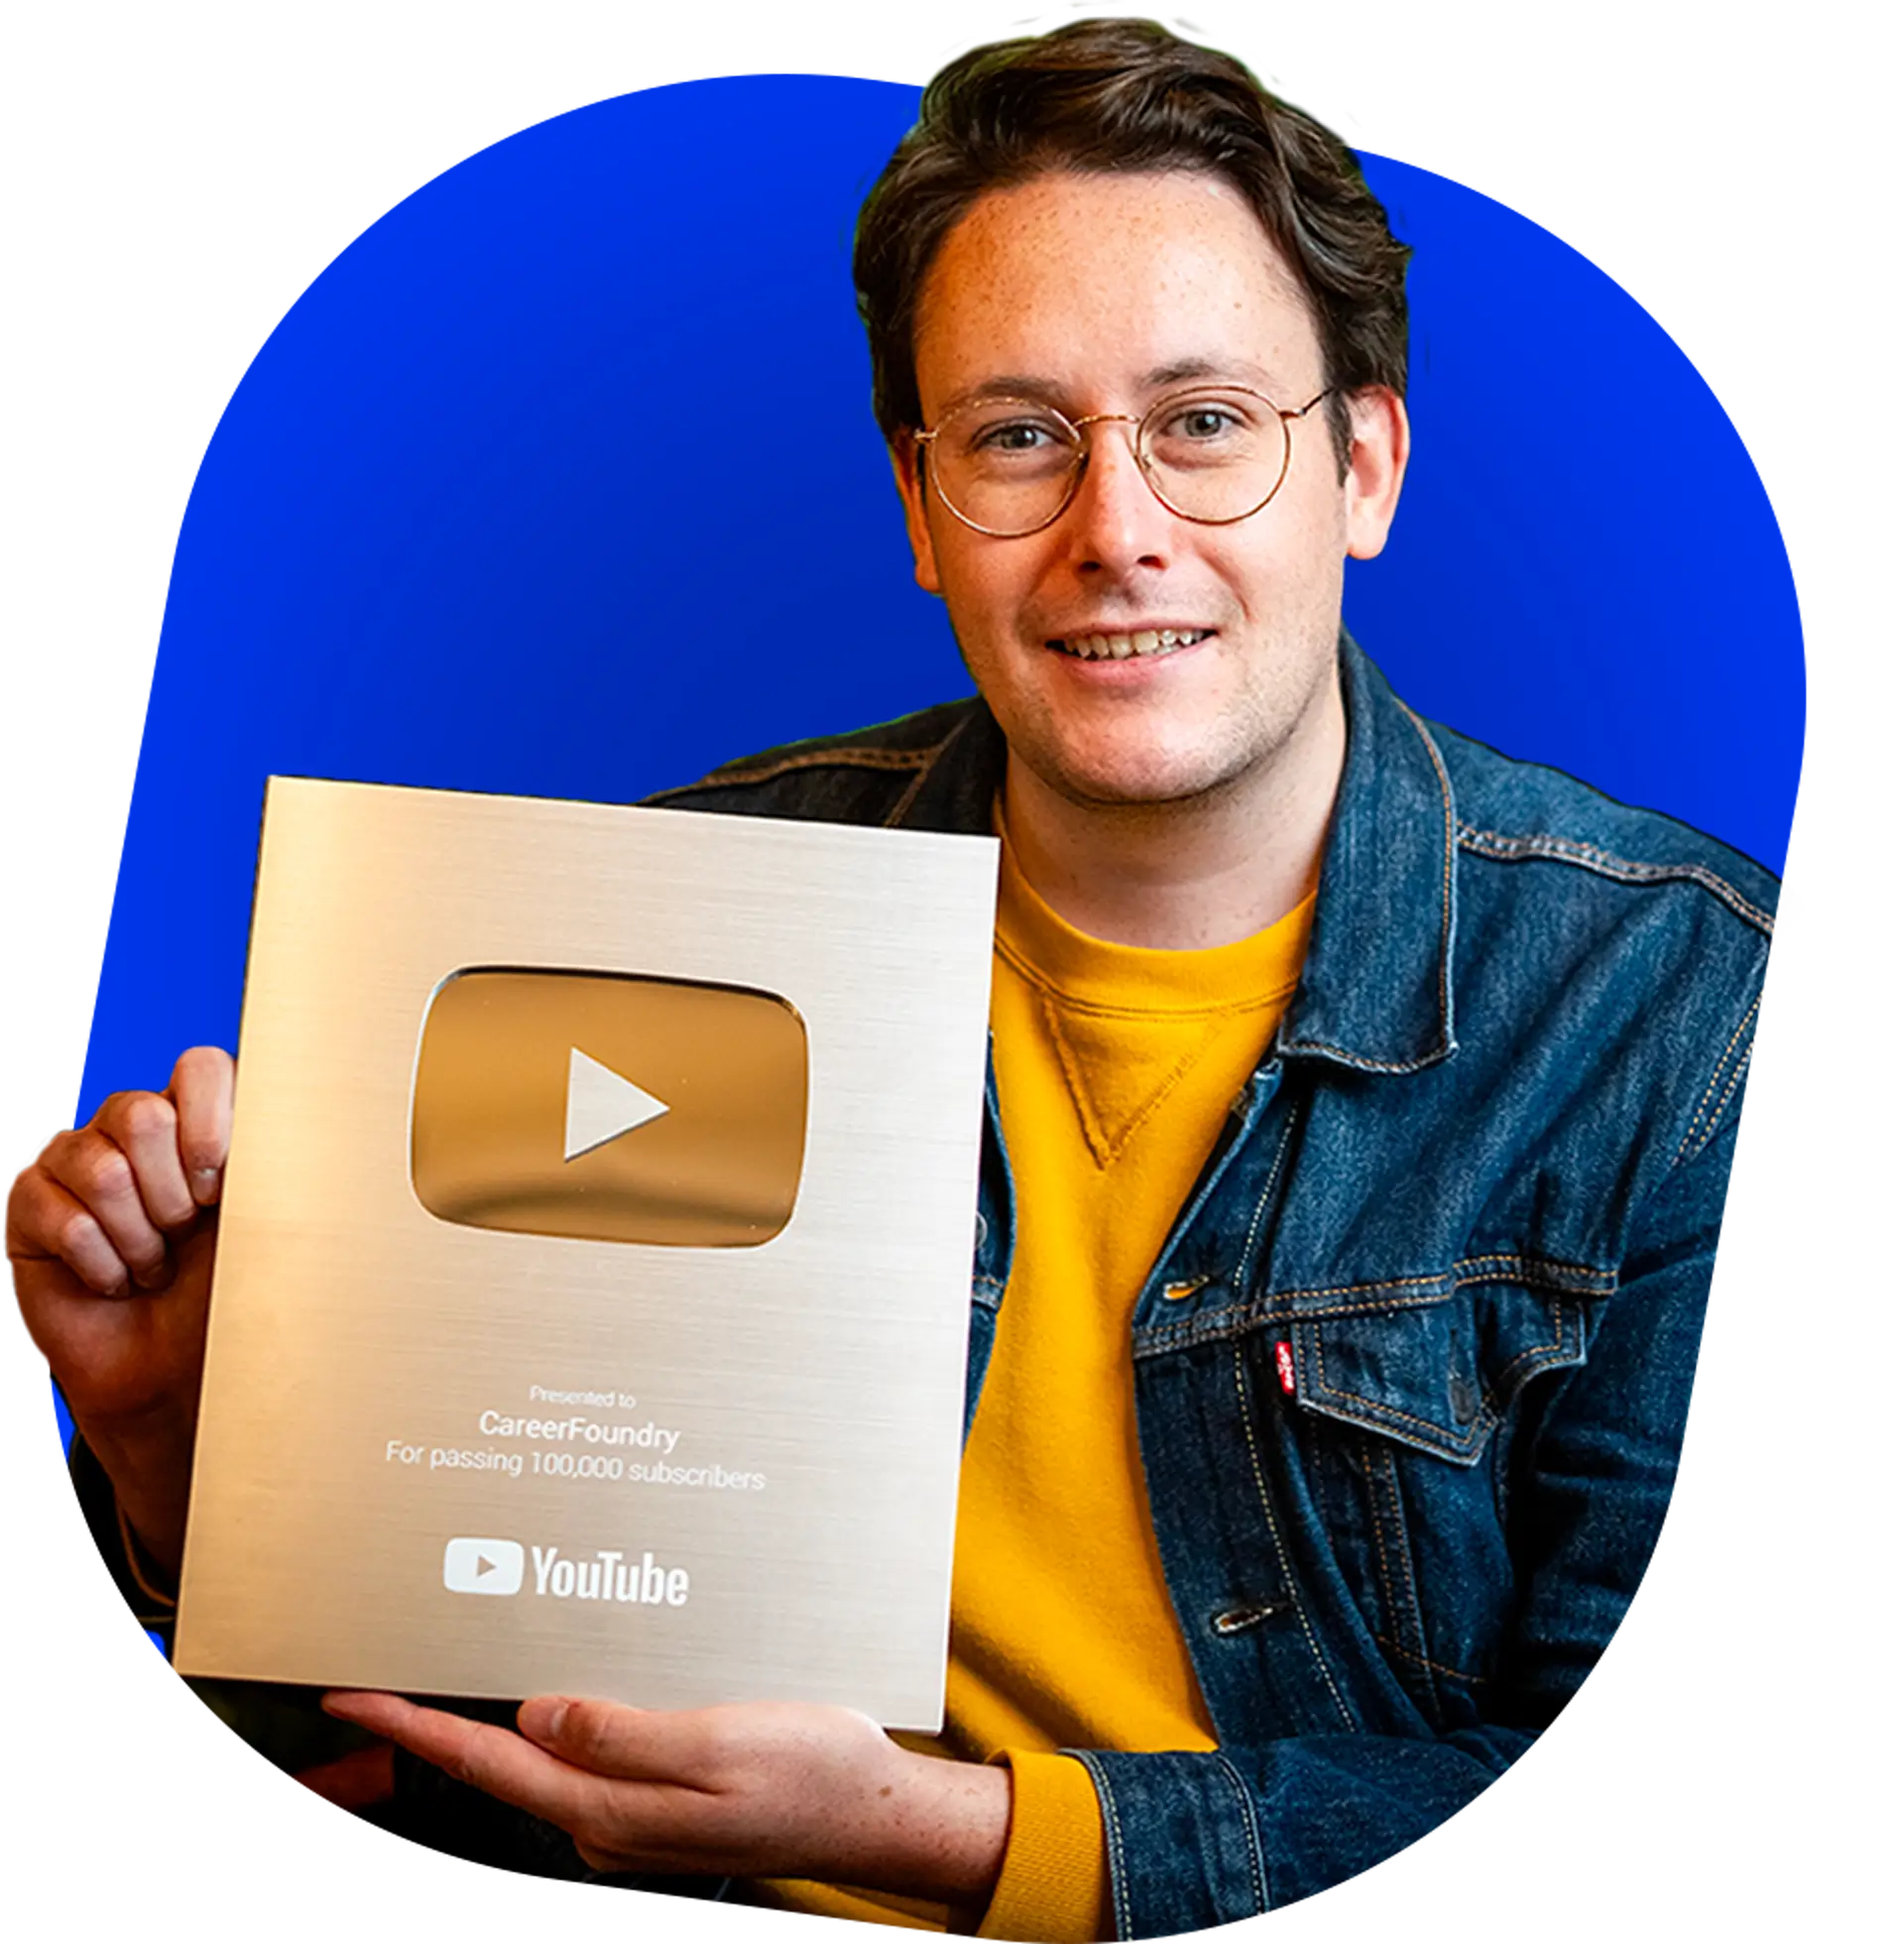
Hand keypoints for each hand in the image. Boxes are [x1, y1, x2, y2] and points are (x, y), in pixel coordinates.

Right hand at [3, 1046, 233, 1575]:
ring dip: (138, 1237)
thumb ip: (283, 1162)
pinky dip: (100, 1262)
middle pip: (140, 1114)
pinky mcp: (32, 1203)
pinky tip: (114, 1280)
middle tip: (183, 1236)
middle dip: (172, 1196)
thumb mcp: (273, 1224)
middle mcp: (140, 1128)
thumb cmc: (233, 1297)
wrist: (178, 1375)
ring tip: (153, 1264)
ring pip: (101, 1167)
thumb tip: (324, 1107)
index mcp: (205, 1119)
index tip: (221, 1187)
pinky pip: (60, 1216)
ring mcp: (79, 1160)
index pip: (199, 1068)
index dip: (209, 1122)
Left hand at [321, 1690, 1011, 1903]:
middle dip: (435, 1717)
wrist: (873, 1814)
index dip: (412, 1726)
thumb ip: (622, 1733)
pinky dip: (555, 1718)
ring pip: (541, 1756)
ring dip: (493, 1714)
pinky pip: (589, 1754)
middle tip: (380, 1669)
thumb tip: (536, 1716)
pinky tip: (556, 1686)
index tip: (351, 1694)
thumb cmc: (810, 1773)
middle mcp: (606, 1821)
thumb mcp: (719, 1741)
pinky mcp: (658, 1800)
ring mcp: (630, 1816)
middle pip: (498, 1760)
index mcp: (610, 1807)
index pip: (487, 1760)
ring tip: (452, 1664)